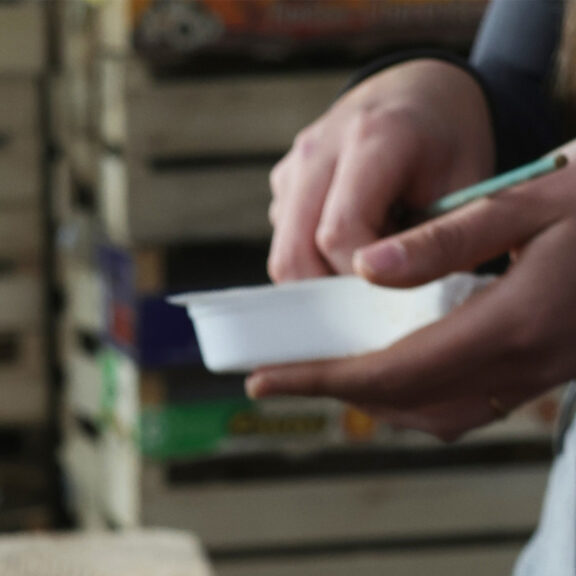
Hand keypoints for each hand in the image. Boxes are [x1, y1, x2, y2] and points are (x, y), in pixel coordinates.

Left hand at [249, 155, 575, 436]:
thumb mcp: (535, 199)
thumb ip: (448, 241)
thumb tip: (366, 270)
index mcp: (512, 325)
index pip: (392, 373)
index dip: (322, 380)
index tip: (266, 380)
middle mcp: (523, 367)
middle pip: (406, 405)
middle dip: (340, 395)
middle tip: (284, 377)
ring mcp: (538, 379)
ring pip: (437, 417)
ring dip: (380, 404)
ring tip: (331, 377)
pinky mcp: (547, 376)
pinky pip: (468, 408)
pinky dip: (422, 400)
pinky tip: (399, 373)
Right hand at [267, 59, 491, 280]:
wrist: (425, 92)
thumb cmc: (451, 145)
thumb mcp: (466, 190)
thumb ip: (434, 247)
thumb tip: (400, 311)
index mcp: (375, 135)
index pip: (339, 234)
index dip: (361, 278)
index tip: (394, 291)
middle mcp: (321, 147)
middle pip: (294, 254)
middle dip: (331, 295)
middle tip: (375, 300)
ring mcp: (294, 164)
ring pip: (282, 256)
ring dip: (320, 280)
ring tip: (369, 266)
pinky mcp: (283, 181)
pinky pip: (284, 243)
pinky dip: (314, 261)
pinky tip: (353, 244)